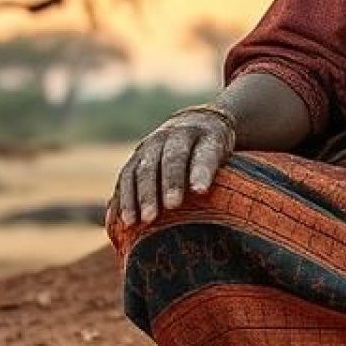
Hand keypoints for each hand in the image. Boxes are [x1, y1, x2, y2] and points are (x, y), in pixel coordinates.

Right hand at [108, 109, 233, 227]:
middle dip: (169, 183)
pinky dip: (121, 199)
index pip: (204, 153)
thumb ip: (222, 172)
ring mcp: (151, 146)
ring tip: (136, 221)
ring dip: (139, 196)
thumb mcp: (226, 153)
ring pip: (142, 169)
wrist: (194, 123)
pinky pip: (125, 178)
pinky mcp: (135, 158)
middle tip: (171, 206)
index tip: (201, 191)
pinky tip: (119, 219)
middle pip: (171, 159)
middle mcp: (174, 136)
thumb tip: (220, 201)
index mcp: (205, 135)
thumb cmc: (215, 149)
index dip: (201, 172)